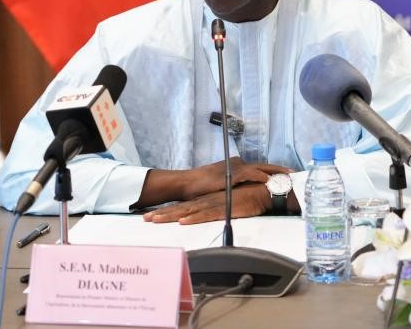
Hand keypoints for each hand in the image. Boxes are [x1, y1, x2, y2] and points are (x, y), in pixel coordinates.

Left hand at [143, 183, 270, 224]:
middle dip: (162, 214)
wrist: (265, 189)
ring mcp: (214, 203)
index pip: (184, 206)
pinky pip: (206, 214)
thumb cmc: (250, 197)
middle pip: (181, 208)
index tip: (152, 216)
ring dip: (171, 216)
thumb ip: (218, 210)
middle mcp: (207, 200)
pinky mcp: (224, 208)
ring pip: (188, 211)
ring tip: (155, 220)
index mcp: (207, 200)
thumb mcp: (229, 205)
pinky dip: (194, 218)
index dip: (168, 211)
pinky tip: (182, 221)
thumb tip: (208, 216)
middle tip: (145, 219)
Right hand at [181, 158, 289, 199]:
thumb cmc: (200, 187)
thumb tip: (242, 195)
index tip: (285, 174)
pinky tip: (269, 180)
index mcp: (236, 167)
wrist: (187, 184)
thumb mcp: (220, 187)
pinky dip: (260, 177)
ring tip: (288, 176)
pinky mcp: (231, 174)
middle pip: (264, 165)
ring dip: (275, 172)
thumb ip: (233, 188)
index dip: (272, 171)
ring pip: (261, 168)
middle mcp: (238, 164)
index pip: (259, 168)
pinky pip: (250, 174)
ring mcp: (235, 168)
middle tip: (294, 173)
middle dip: (279, 169)